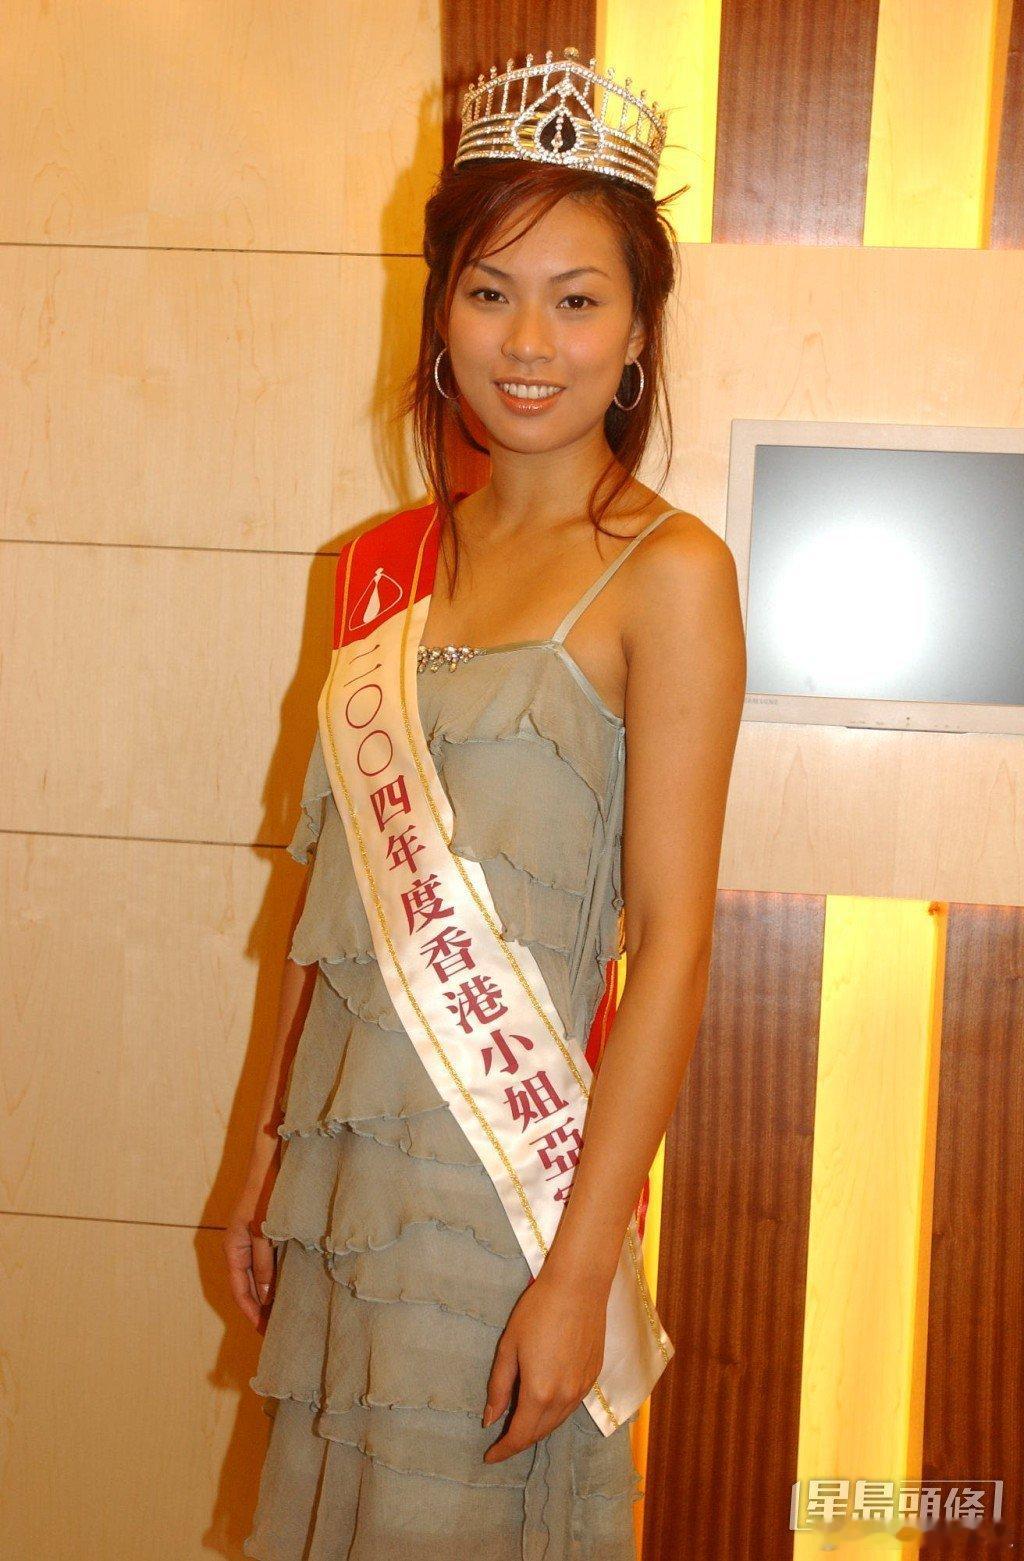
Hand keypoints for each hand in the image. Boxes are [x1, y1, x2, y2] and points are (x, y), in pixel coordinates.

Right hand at [223, 1183, 277, 1328]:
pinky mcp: (264, 1233)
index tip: (264, 1331)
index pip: (240, 1290)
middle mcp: (239, 1247)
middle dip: (259, 1308)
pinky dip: (274, 1278)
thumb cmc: (266, 1194)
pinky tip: (287, 1286)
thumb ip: (264, 1263)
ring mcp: (251, 1240)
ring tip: (282, 1314)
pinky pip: (267, 1263)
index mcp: (233, 1249)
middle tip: (275, 1329)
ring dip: (267, 1295)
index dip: (251, 1312)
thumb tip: (265, 1296)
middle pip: (247, 1286)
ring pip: (257, 1276)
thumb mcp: (264, 1232)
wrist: (271, 1163)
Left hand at [481, 1267, 606, 1462]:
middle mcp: (564, 1398)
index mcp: (540, 1393)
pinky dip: (555, 1412)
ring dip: (538, 1428)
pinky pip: (571, 1406)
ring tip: (520, 1422)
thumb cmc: (537, 1312)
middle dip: (519, 1441)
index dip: (503, 1450)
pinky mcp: (594, 1377)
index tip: (489, 1457)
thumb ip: (499, 1388)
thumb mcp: (509, 1347)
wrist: (579, 1287)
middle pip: (540, 1433)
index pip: (520, 1436)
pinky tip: (545, 1401)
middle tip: (501, 1439)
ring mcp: (583, 1389)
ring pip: (557, 1422)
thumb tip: (490, 1420)